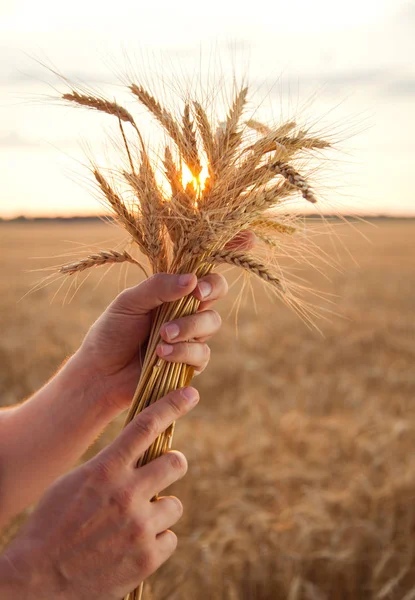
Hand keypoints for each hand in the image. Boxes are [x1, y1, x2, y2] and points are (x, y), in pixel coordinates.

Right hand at [0, 388, 197, 599]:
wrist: (37, 579)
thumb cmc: (53, 524)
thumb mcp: (74, 482)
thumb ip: (109, 465)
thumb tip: (140, 453)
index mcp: (105, 470)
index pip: (146, 426)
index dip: (172, 405)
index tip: (191, 394)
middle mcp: (126, 494)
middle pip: (176, 462)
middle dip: (171, 466)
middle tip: (160, 474)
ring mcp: (139, 527)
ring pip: (174, 504)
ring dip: (160, 510)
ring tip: (134, 523)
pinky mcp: (147, 558)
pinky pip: (171, 538)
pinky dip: (156, 541)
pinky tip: (133, 547)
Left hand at [76, 272, 228, 411]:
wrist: (100, 372)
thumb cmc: (111, 332)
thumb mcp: (129, 302)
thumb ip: (158, 287)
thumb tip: (192, 279)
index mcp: (174, 296)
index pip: (206, 282)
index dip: (210, 283)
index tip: (197, 289)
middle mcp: (186, 316)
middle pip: (214, 302)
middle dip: (205, 302)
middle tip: (193, 300)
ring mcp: (189, 341)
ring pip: (210, 326)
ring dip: (189, 328)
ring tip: (163, 336)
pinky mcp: (188, 365)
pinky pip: (201, 355)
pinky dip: (183, 352)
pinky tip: (161, 354)